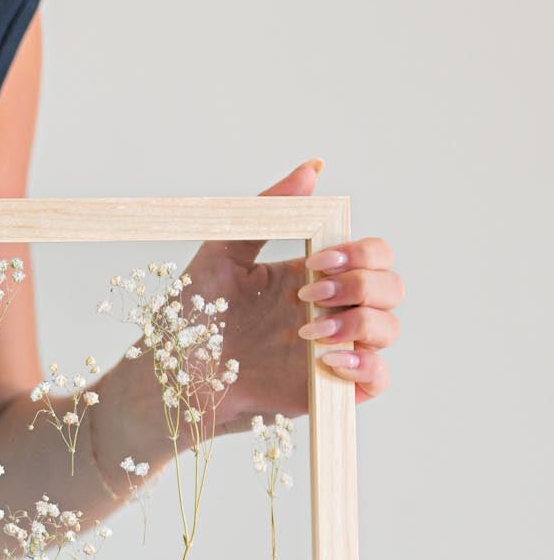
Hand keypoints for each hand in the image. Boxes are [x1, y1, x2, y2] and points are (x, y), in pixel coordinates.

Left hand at [185, 158, 402, 425]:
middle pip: (390, 287)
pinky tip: (328, 360)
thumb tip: (313, 168)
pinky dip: (366, 368)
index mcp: (314, 276)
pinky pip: (376, 381)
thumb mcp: (223, 252)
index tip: (318, 261)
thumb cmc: (190, 317)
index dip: (361, 252)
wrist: (170, 376)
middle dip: (361, 285)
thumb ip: (267, 210)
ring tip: (307, 333)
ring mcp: (331, 351)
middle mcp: (330, 312)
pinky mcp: (324, 390)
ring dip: (360, 324)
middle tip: (308, 296)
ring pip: (388, 330)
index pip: (373, 254)